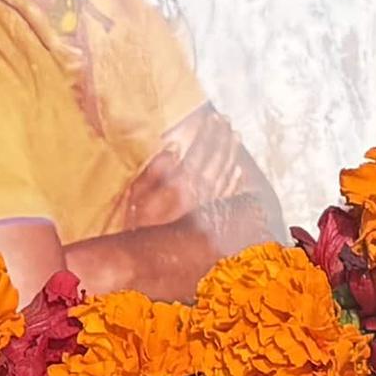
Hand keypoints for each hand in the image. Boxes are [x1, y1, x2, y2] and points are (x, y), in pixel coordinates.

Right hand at [135, 105, 268, 229]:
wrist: (146, 257)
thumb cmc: (137, 223)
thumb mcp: (136, 194)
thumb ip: (154, 171)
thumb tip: (172, 149)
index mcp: (180, 186)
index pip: (200, 153)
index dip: (208, 134)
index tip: (213, 119)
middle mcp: (197, 195)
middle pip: (215, 162)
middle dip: (222, 140)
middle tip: (227, 122)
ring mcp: (206, 208)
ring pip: (225, 176)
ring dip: (231, 155)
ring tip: (235, 137)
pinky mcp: (208, 218)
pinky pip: (226, 196)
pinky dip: (234, 182)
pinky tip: (239, 171)